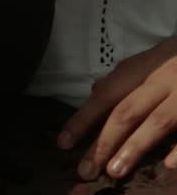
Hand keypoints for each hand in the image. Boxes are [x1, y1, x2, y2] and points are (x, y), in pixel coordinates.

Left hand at [55, 36, 176, 180]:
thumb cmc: (173, 58)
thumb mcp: (146, 61)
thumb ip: (123, 78)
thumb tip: (96, 91)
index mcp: (141, 71)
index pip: (105, 95)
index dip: (84, 118)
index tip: (63, 142)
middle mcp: (159, 82)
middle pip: (127, 111)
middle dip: (104, 141)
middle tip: (85, 169)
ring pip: (156, 122)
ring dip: (134, 147)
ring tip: (114, 171)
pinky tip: (168, 166)